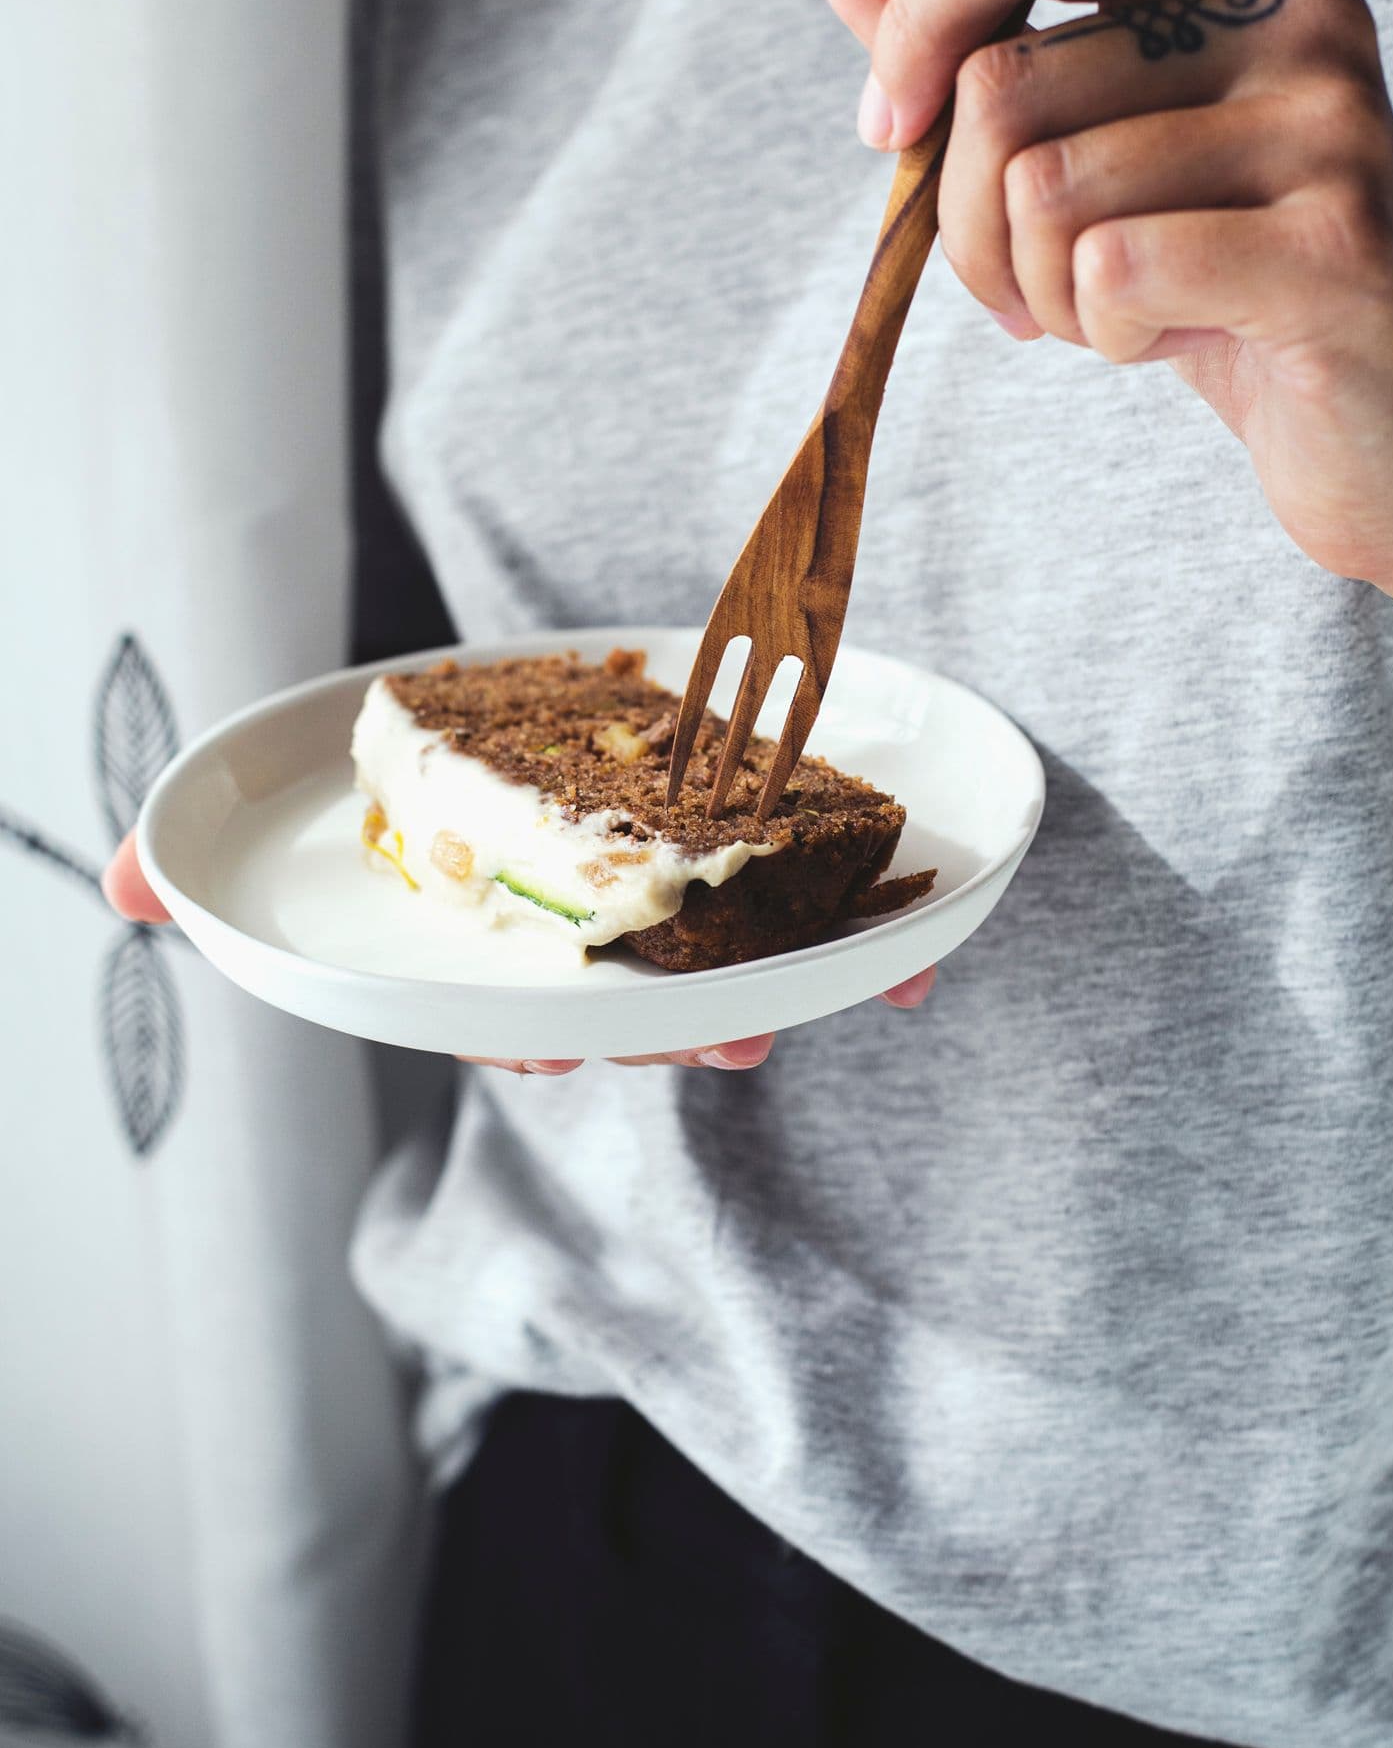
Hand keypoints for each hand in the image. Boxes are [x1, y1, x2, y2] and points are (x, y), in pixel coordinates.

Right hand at [101, 828, 938, 1072]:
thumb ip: (211, 857)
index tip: (555, 1046)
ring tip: (804, 1003)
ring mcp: (685, 914)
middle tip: (712, 1032)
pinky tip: (928, 958)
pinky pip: (835, 920)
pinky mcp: (771, 873)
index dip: (533, 1033)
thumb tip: (109, 892)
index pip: (505, 1008)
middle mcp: (589, 939)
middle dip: (671, 1029)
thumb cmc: (421, 776)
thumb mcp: (302, 800)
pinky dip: (887, 946)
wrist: (563, 701)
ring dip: (778, 996)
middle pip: (634, 1004)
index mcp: (494, 936)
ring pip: (735, 974)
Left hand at [820, 0, 1392, 605]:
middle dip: (972, 226)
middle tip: (1036, 291)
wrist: (1387, 433)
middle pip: (1002, 85)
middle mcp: (1298, 11)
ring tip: (1128, 314)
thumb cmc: (1219, 291)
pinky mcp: (1339, 243)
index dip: (920, 21)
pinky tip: (1179, 341)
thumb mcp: (1085, 160)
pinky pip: (1112, 273)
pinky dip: (1108, 335)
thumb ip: (974, 52)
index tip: (889, 128)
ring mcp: (1332, 121)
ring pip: (1043, 191)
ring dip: (1047, 293)